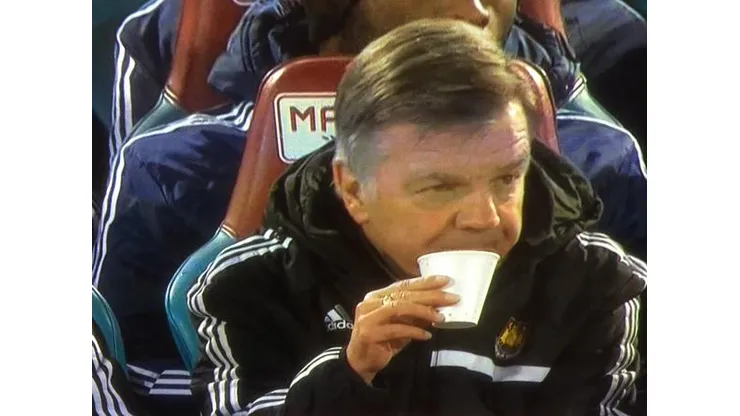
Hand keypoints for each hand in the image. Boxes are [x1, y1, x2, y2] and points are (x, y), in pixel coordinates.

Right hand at [345, 275, 459, 383]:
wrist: (360, 362)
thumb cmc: (382, 341)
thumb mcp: (401, 325)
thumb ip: (415, 316)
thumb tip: (439, 307)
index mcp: (378, 296)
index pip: (404, 285)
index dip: (425, 282)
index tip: (446, 281)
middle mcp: (371, 303)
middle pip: (404, 295)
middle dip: (430, 295)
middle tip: (451, 297)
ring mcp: (368, 317)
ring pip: (399, 307)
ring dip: (423, 311)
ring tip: (441, 317)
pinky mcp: (370, 333)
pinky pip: (396, 329)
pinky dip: (414, 331)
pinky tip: (427, 335)